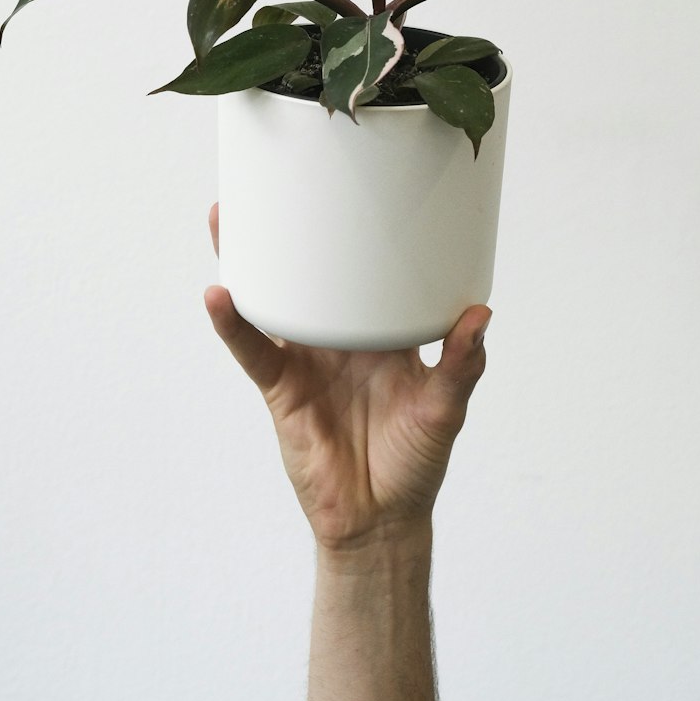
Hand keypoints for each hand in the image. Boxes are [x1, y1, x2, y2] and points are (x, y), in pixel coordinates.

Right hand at [204, 203, 489, 551]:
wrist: (379, 521)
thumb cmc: (416, 462)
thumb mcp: (444, 409)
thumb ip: (461, 366)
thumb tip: (480, 315)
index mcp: (382, 329)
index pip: (368, 270)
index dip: (356, 232)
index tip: (350, 185)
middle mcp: (340, 334)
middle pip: (309, 272)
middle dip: (289, 231)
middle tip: (271, 179)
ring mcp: (306, 357)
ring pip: (272, 298)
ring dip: (248, 261)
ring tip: (226, 217)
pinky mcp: (281, 387)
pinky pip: (253, 349)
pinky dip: (234, 324)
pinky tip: (219, 295)